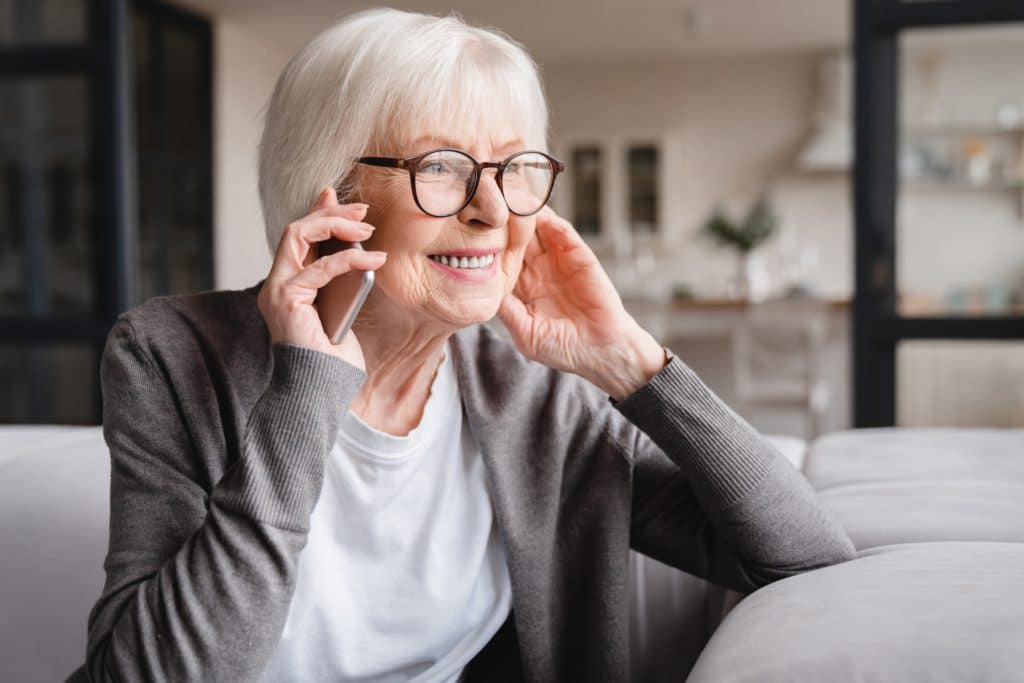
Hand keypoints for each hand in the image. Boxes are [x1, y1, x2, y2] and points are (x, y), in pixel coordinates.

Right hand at [257, 187, 385, 371]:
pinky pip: (319, 268)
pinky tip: (373, 258)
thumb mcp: (342, 306)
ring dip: (335, 225)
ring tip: (367, 229)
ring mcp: (277, 291)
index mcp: (287, 286)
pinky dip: (348, 259)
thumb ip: (342, 278)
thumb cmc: (333, 356)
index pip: (297, 237)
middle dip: (329, 213)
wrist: (320, 388)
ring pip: (297, 236)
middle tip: (362, 211)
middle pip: (295, 230)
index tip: (337, 195)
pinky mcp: (286, 300)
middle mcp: (276, 285)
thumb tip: (359, 247)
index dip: (316, 212)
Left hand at [498, 206, 665, 399]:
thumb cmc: (562, 348)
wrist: (600, 351)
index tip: (467, 229)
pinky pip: (563, 232)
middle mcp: (537, 269)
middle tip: (485, 201)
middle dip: (502, 221)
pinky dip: (551, 220)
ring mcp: (558, 260)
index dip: (486, 244)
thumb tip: (482, 288)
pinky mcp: (579, 256)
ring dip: (524, 213)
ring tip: (509, 196)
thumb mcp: (526, 332)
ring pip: (536, 229)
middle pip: (514, 238)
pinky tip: (537, 211)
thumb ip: (507, 310)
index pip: (499, 258)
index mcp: (520, 286)